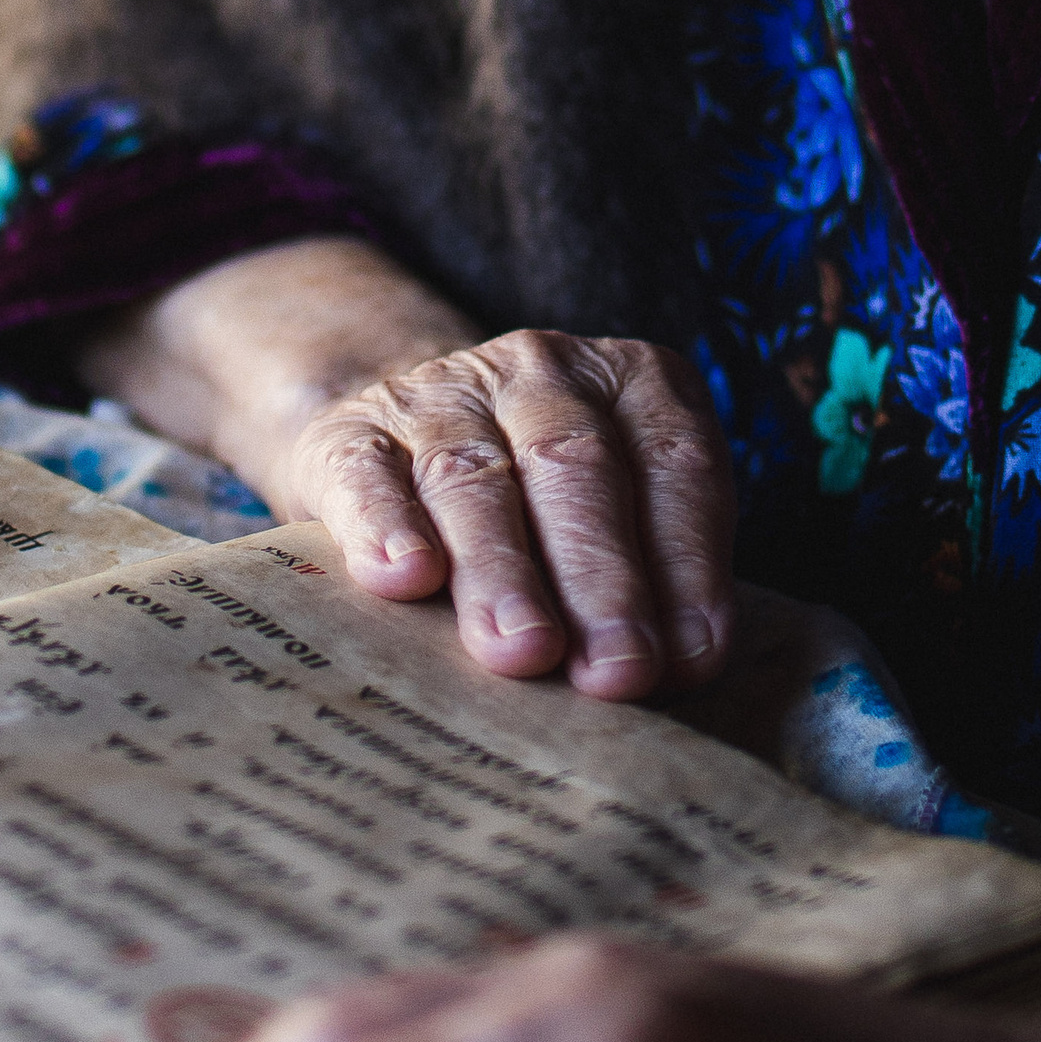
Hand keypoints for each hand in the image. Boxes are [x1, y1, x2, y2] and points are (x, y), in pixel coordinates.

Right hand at [281, 329, 734, 700]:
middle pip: (575, 467)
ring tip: (524, 650)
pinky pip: (368, 473)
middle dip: (601, 578)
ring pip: (474, 478)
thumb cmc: (545, 510)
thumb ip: (655, 578)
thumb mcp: (621, 515)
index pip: (674, 465)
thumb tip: (674, 669)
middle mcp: (540, 371)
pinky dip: (386, 525)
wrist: (408, 443)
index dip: (686, 562)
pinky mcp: (353, 430)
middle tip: (615, 671)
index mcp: (631, 382)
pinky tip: (404, 577)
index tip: (687, 657)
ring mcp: (440, 393)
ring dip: (503, 571)